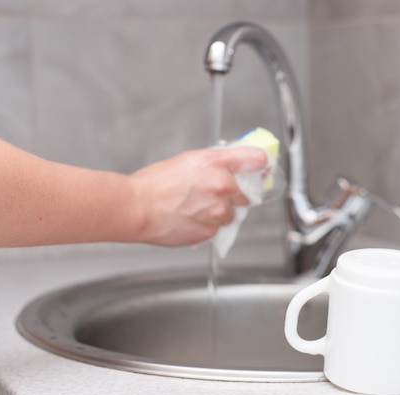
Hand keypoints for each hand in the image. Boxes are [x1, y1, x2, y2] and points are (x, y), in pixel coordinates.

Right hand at [128, 146, 267, 245]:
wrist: (137, 208)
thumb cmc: (155, 184)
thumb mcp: (189, 160)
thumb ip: (216, 162)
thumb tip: (233, 165)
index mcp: (217, 163)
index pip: (256, 159)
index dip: (261, 164)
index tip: (263, 168)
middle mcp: (223, 186)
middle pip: (247, 193)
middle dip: (235, 195)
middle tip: (213, 193)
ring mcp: (219, 211)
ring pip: (232, 214)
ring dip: (221, 212)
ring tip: (196, 207)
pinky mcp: (211, 230)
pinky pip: (218, 228)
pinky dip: (208, 224)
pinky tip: (190, 218)